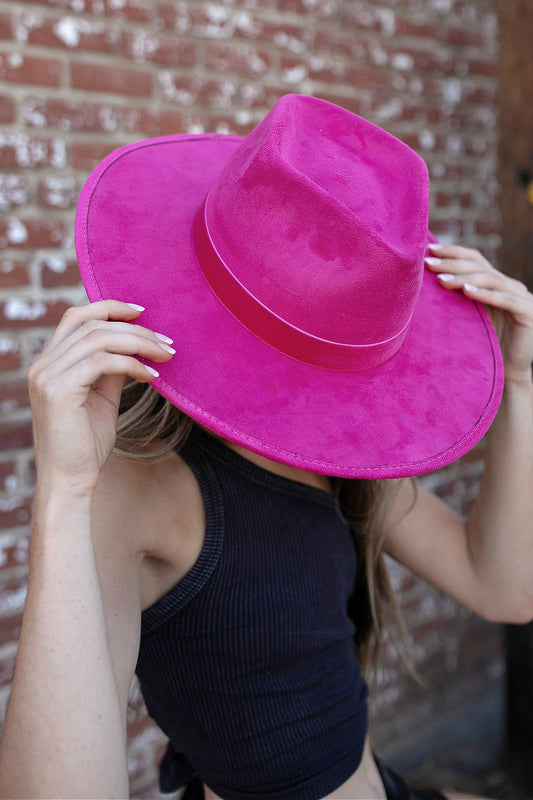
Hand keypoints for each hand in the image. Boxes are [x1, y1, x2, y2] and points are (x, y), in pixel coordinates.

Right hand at [27, 300, 174, 497]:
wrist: (69, 482)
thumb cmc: (86, 445)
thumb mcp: (102, 398)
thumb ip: (112, 369)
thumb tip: (135, 345)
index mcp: (49, 363)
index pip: (76, 317)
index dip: (110, 307)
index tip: (144, 313)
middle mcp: (42, 365)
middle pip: (91, 323)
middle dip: (135, 328)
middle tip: (167, 342)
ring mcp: (47, 376)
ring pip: (99, 339)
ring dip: (139, 343)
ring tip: (166, 355)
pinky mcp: (58, 391)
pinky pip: (102, 362)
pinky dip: (132, 364)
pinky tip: (153, 376)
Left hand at [424, 243, 532, 385]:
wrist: (508, 370)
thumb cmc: (483, 344)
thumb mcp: (466, 317)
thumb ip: (455, 299)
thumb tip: (422, 285)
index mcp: (494, 283)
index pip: (474, 259)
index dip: (452, 252)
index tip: (428, 251)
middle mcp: (508, 285)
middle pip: (479, 266)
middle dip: (452, 264)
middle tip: (428, 264)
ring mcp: (520, 296)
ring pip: (491, 279)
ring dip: (464, 278)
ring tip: (441, 280)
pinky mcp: (528, 311)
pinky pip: (505, 299)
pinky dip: (485, 294)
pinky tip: (467, 291)